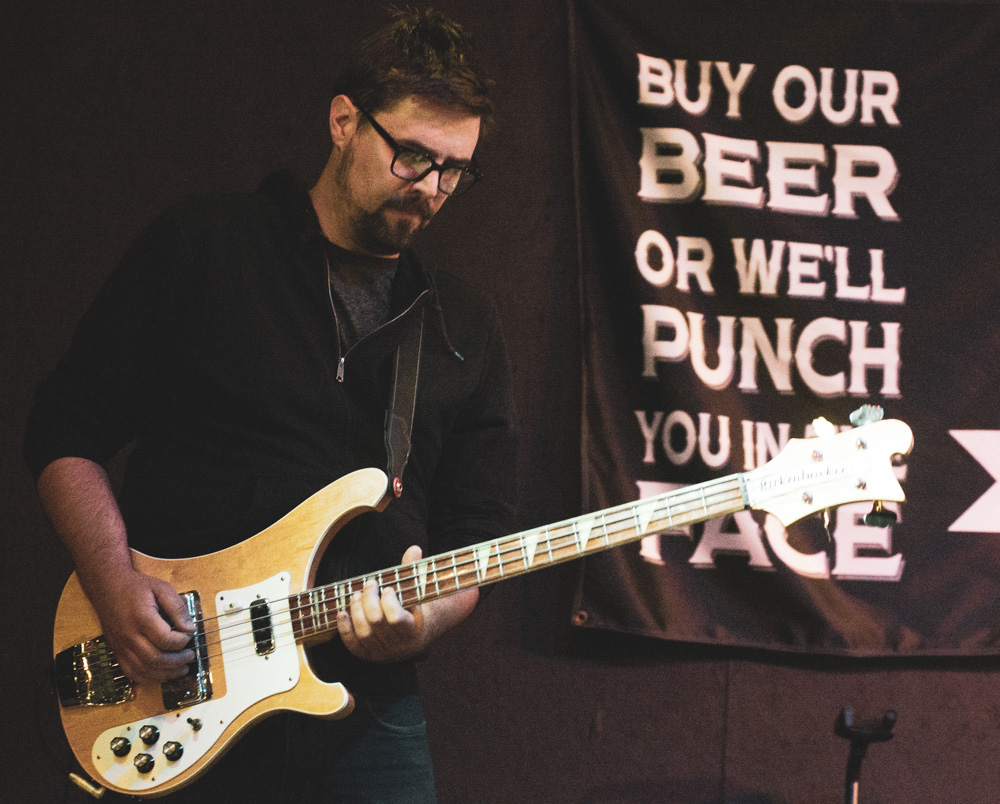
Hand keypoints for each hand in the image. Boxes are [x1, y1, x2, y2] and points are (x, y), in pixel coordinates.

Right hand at [91, 569, 195, 682]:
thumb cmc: (137, 587)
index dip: (182, 641)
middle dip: (177, 661)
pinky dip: (149, 678)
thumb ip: (177, 608)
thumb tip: (190, 629)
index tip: (190, 635)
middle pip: (154, 659)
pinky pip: (132, 673)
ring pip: (144, 670)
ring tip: (182, 668)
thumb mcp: (162, 588)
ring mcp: (120, 647)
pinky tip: (163, 673)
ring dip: (166, 673)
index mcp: (141, 618)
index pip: (165, 639)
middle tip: (191, 656)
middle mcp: (128, 635)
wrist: (108, 588)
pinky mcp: (117, 652)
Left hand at [337, 545, 478, 662]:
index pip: (396, 619)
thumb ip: (414, 570)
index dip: (389, 602)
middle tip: (369, 584)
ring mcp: (382, 653)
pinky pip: (353, 645)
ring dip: (356, 611)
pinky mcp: (368, 655)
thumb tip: (414, 548)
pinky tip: (343, 612)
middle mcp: (398, 646)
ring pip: (363, 633)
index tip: (387, 588)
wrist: (415, 636)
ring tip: (356, 595)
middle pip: (376, 622)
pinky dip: (345, 628)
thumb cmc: (415, 608)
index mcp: (414, 631)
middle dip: (369, 600)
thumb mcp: (418, 591)